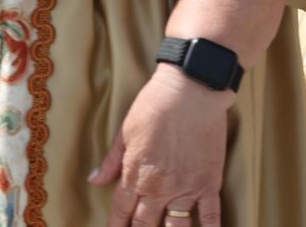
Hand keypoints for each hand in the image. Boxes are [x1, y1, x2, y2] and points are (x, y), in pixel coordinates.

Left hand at [90, 67, 228, 225]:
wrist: (190, 91)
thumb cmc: (154, 105)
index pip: (122, 210)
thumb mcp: (125, 131)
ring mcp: (185, 189)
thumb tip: (94, 180)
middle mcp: (159, 188)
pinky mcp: (209, 184)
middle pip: (146, 223)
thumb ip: (111, 161)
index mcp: (136, 174)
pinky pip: (210, 216)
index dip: (116, 225)